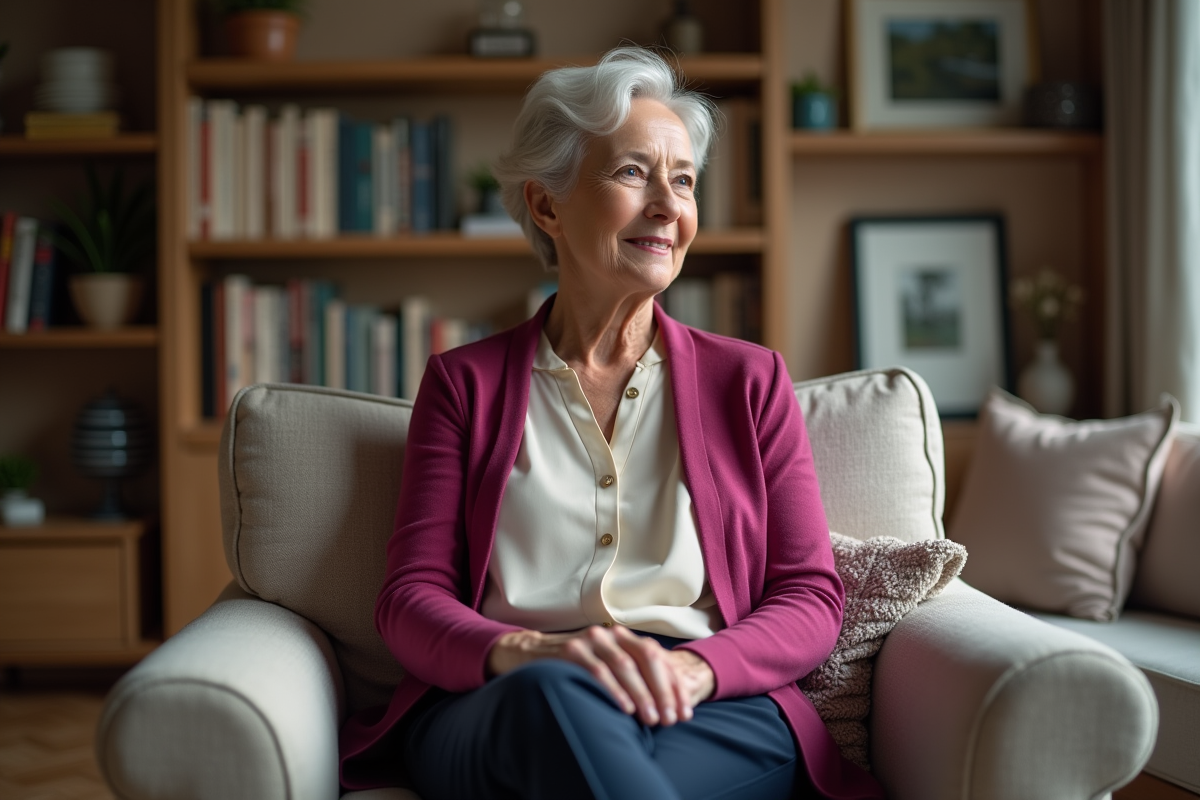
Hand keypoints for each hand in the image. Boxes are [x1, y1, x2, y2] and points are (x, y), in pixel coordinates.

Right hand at [487, 625, 714, 725]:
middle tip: (671, 718)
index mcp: (623, 636)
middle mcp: (610, 634)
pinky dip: (614, 691)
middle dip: (662, 690)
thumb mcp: (608, 664)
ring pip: (624, 666)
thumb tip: (669, 701)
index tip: (684, 710)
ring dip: (642, 694)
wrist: (532, 653)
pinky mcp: (571, 651)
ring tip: (653, 718)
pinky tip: (625, 709)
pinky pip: (597, 672)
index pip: (657, 657)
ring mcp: (590, 640)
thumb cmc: (578, 666)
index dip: (673, 684)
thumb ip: (634, 674)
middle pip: (646, 658)